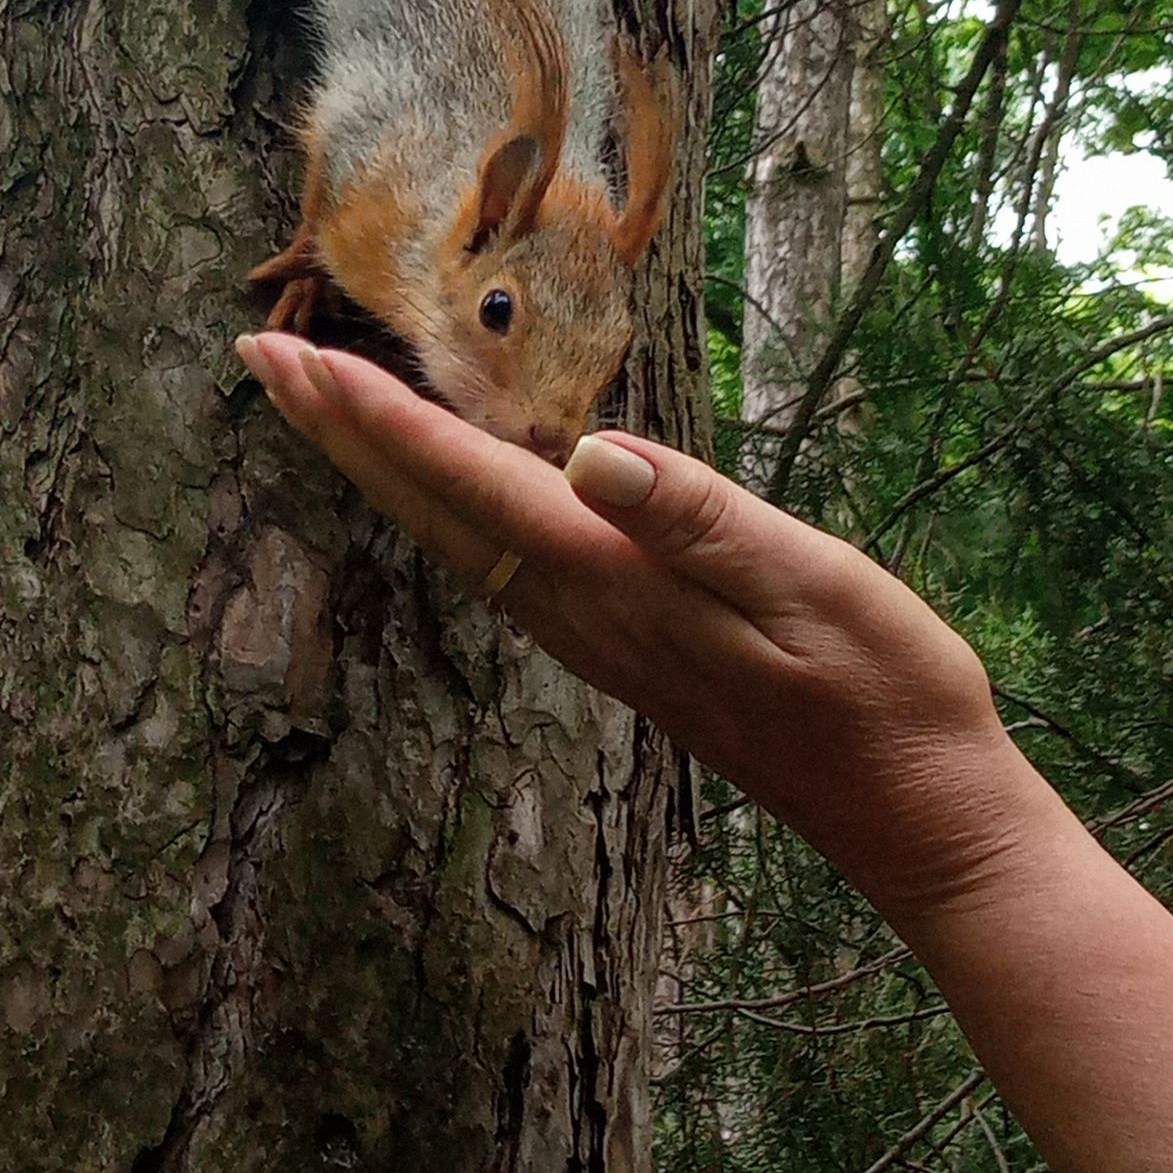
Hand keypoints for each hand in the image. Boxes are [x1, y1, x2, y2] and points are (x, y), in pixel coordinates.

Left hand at [236, 332, 1042, 923]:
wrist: (914, 814)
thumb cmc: (883, 693)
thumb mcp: (810, 588)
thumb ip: (697, 521)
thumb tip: (589, 455)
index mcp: (614, 582)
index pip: (466, 483)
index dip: (376, 417)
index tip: (292, 359)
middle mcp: (578, 612)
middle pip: (427, 509)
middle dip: (339, 432)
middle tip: (259, 360)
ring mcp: (591, 636)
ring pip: (447, 535)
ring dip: (374, 466)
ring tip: (319, 407)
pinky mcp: (618, 646)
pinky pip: (492, 558)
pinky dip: (435, 501)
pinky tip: (432, 484)